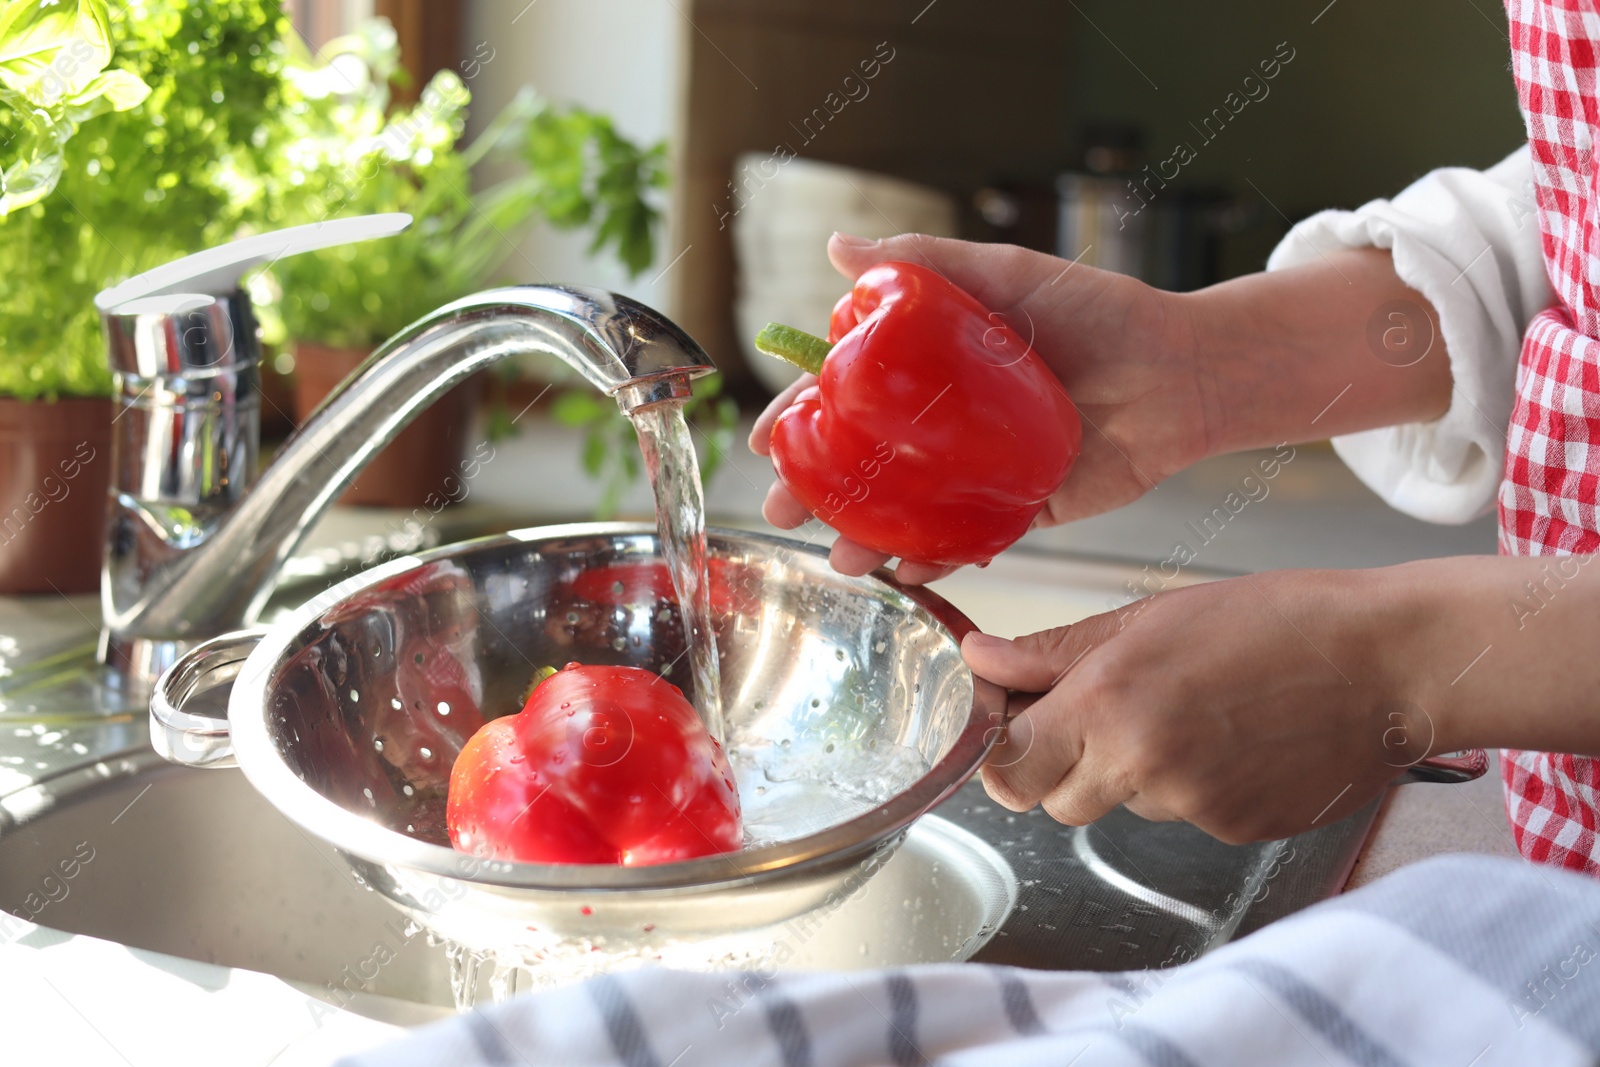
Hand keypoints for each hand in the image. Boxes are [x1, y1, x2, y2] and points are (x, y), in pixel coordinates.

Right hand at [749, 232, 1209, 584]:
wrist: (1183, 373)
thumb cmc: (1099, 311)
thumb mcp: (1008, 274)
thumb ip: (925, 262)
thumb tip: (837, 247)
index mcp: (933, 364)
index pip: (849, 393)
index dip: (801, 418)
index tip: (764, 444)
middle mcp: (947, 420)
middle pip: (865, 461)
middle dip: (817, 492)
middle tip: (783, 513)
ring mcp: (978, 468)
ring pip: (906, 510)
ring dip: (866, 536)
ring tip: (841, 555)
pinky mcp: (1020, 508)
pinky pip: (966, 541)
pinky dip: (935, 561)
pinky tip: (905, 572)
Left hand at [960, 568, 1428, 843]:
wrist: (1388, 664)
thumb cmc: (1277, 622)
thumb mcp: (1150, 618)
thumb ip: (1054, 651)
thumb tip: (980, 657)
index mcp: (1108, 703)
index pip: (1007, 766)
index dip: (1002, 751)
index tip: (1014, 728)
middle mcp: (1141, 765)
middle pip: (1054, 801)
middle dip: (1062, 765)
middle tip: (1105, 712)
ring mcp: (1191, 806)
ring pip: (1121, 804)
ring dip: (1133, 770)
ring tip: (1192, 711)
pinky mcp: (1235, 831)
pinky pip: (1183, 816)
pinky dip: (1193, 785)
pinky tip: (1232, 739)